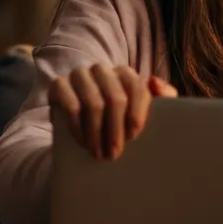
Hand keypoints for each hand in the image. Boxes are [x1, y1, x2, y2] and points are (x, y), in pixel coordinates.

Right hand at [48, 65, 177, 160]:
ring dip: (97, 133)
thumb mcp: (144, 108)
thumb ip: (163, 96)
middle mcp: (101, 69)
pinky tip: (83, 143)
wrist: (81, 123)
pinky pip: (71, 106)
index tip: (134, 138)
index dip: (137, 113)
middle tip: (115, 154)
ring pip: (93, 103)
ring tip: (99, 154)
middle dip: (116, 130)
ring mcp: (79, 75)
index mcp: (123, 72)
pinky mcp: (59, 85)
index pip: (136, 87)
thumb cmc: (118, 118)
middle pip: (115, 97)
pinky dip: (78, 128)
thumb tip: (154, 83)